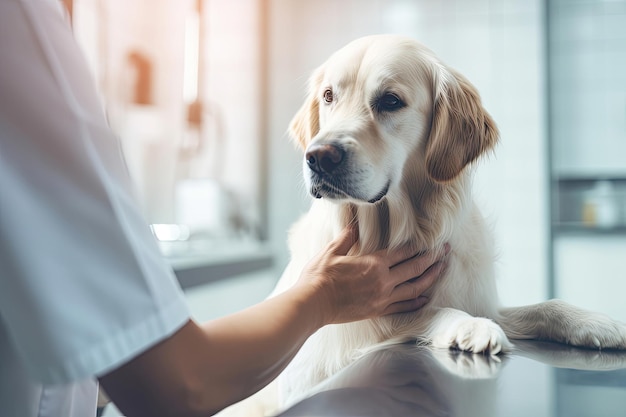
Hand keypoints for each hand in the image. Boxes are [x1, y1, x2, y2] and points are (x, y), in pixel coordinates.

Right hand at [296, 223, 448, 324]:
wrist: (312, 305)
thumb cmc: (319, 277)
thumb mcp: (332, 251)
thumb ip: (347, 237)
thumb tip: (355, 225)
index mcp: (374, 263)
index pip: (404, 252)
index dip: (420, 246)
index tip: (431, 240)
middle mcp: (383, 281)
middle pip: (415, 268)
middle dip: (432, 259)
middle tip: (445, 251)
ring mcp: (382, 298)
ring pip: (415, 287)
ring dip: (430, 278)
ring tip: (441, 269)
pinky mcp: (378, 310)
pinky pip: (404, 306)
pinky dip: (417, 301)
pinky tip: (425, 297)